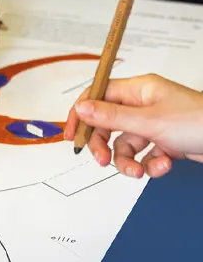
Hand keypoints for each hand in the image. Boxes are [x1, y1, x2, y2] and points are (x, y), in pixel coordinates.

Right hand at [65, 74, 202, 178]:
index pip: (98, 96)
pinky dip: (150, 165)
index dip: (81, 114)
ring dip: (129, 162)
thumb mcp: (148, 121)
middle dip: (104, 147)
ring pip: (125, 146)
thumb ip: (110, 117)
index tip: (71, 135)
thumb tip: (81, 108)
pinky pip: (144, 156)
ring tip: (140, 172)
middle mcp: (144, 105)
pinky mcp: (164, 143)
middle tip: (101, 161)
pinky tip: (164, 165)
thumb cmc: (198, 122)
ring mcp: (154, 125)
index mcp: (138, 90)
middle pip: (108, 126)